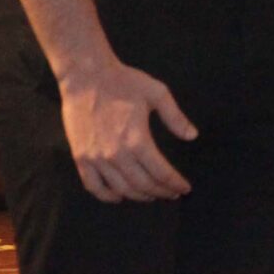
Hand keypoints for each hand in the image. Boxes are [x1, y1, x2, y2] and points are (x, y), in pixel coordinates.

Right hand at [56, 57, 195, 202]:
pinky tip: (119, 196)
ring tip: (152, 195)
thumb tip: (192, 136)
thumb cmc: (125, 82)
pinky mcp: (80, 158)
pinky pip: (93, 186)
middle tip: (171, 193)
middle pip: (142, 184)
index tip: (184, 188)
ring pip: (120, 189)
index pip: (160, 172)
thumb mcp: (158, 94)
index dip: (174, 183)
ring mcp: (96, 159)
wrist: (87, 77)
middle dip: (160, 192)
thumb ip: (175, 118)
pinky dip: (107, 196)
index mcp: (138, 140)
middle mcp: (116, 155)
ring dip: (138, 196)